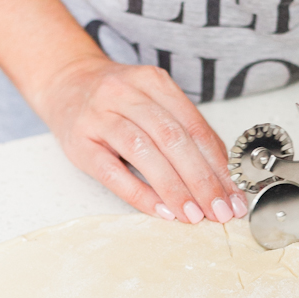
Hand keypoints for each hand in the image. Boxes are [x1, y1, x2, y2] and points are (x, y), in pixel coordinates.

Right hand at [36, 55, 247, 223]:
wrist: (65, 84)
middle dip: (202, 180)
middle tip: (219, 210)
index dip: (218, 164)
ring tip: (194, 215)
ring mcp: (99, 117)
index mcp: (153, 82)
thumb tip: (222, 175)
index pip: (194, 126)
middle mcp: (126, 94)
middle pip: (173, 139)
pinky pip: (113, 172)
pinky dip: (140, 194)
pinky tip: (161, 210)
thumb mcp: (153, 101)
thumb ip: (185, 130)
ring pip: (145, 153)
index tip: (233, 194)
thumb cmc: (117, 101)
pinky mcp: (79, 143)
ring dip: (174, 189)